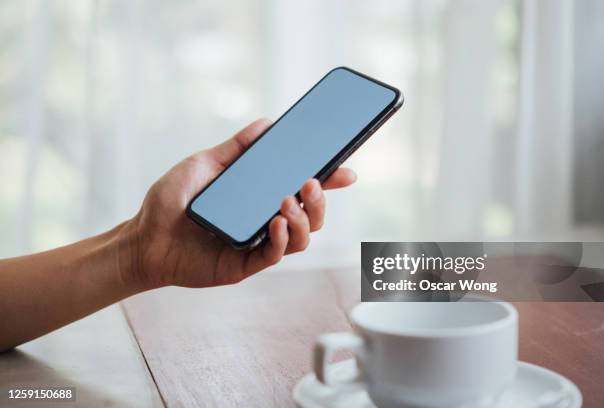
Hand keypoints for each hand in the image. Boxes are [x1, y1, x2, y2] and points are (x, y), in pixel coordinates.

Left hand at [123, 118, 356, 288]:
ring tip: (287, 201)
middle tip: (312, 182)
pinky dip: (281, 239)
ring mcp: (257, 244)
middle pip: (311, 215)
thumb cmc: (171, 201)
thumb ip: (236, 148)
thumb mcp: (204, 165)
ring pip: (301, 238)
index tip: (346, 169)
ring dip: (303, 219)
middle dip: (319, 200)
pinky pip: (274, 255)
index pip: (301, 189)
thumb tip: (267, 123)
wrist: (143, 237)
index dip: (328, 180)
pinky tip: (275, 223)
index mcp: (259, 197)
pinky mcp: (244, 265)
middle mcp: (265, 221)